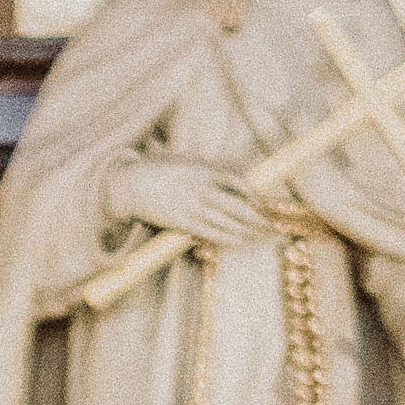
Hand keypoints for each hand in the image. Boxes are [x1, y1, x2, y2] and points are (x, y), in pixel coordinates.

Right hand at [103, 155, 266, 260]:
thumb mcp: (188, 164)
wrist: (131, 185)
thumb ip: (208, 171)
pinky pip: (209, 232)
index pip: (238, 183)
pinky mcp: (181, 222)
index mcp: (204, 171)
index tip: (264, 202)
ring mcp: (192, 207)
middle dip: (258, 216)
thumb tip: (230, 182)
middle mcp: (202, 189)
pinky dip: (226, 237)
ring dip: (246, 229)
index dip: (253, 194)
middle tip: (273, 225)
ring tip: (261, 235)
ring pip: (226, 221)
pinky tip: (239, 241)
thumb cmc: (160, 173)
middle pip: (238, 205)